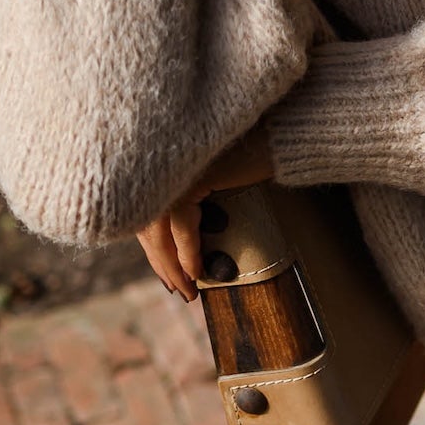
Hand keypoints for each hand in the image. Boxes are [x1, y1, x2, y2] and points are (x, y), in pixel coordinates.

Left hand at [137, 123, 276, 301]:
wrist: (279, 135)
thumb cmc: (252, 155)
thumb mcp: (212, 182)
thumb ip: (192, 204)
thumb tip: (180, 252)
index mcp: (155, 161)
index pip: (145, 214)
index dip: (154, 250)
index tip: (167, 275)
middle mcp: (155, 162)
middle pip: (148, 224)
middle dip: (163, 263)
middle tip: (179, 290)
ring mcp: (168, 169)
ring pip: (159, 229)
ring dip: (173, 265)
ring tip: (189, 289)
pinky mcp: (187, 177)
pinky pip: (181, 225)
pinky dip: (188, 252)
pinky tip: (197, 271)